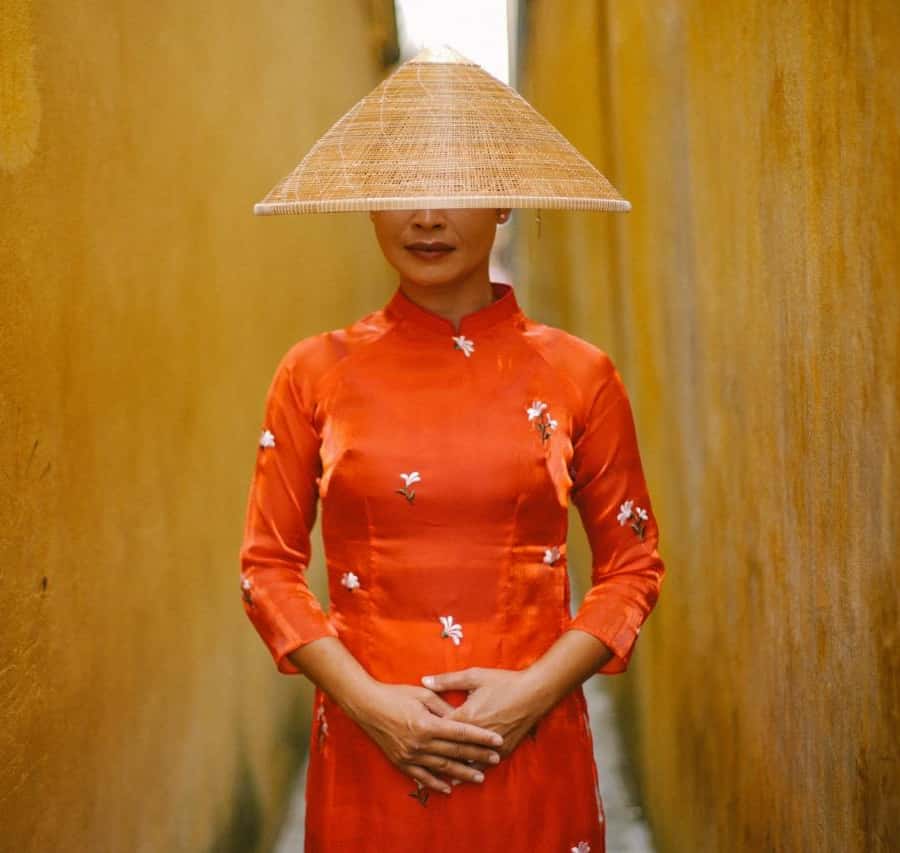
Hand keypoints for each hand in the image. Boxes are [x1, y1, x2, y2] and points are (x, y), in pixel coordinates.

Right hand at [349, 681, 503, 794]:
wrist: (367, 706)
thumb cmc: (396, 695)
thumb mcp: (423, 695)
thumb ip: (444, 707)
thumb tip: (462, 717)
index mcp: (427, 724)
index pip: (461, 733)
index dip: (481, 737)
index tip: (497, 741)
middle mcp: (420, 742)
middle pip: (455, 751)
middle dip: (478, 756)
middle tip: (496, 759)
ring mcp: (410, 755)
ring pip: (442, 767)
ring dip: (462, 773)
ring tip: (480, 777)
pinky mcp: (401, 762)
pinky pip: (422, 777)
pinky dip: (436, 783)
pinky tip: (449, 788)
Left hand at [421, 667, 551, 770]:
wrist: (534, 693)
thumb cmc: (503, 682)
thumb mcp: (474, 676)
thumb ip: (447, 681)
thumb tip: (424, 680)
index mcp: (467, 716)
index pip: (442, 729)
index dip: (427, 733)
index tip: (412, 736)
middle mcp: (477, 735)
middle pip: (452, 749)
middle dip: (435, 756)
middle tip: (417, 765)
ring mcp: (491, 745)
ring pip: (468, 761)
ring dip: (454, 769)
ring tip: (438, 779)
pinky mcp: (504, 750)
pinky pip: (485, 764)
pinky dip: (474, 770)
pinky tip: (466, 776)